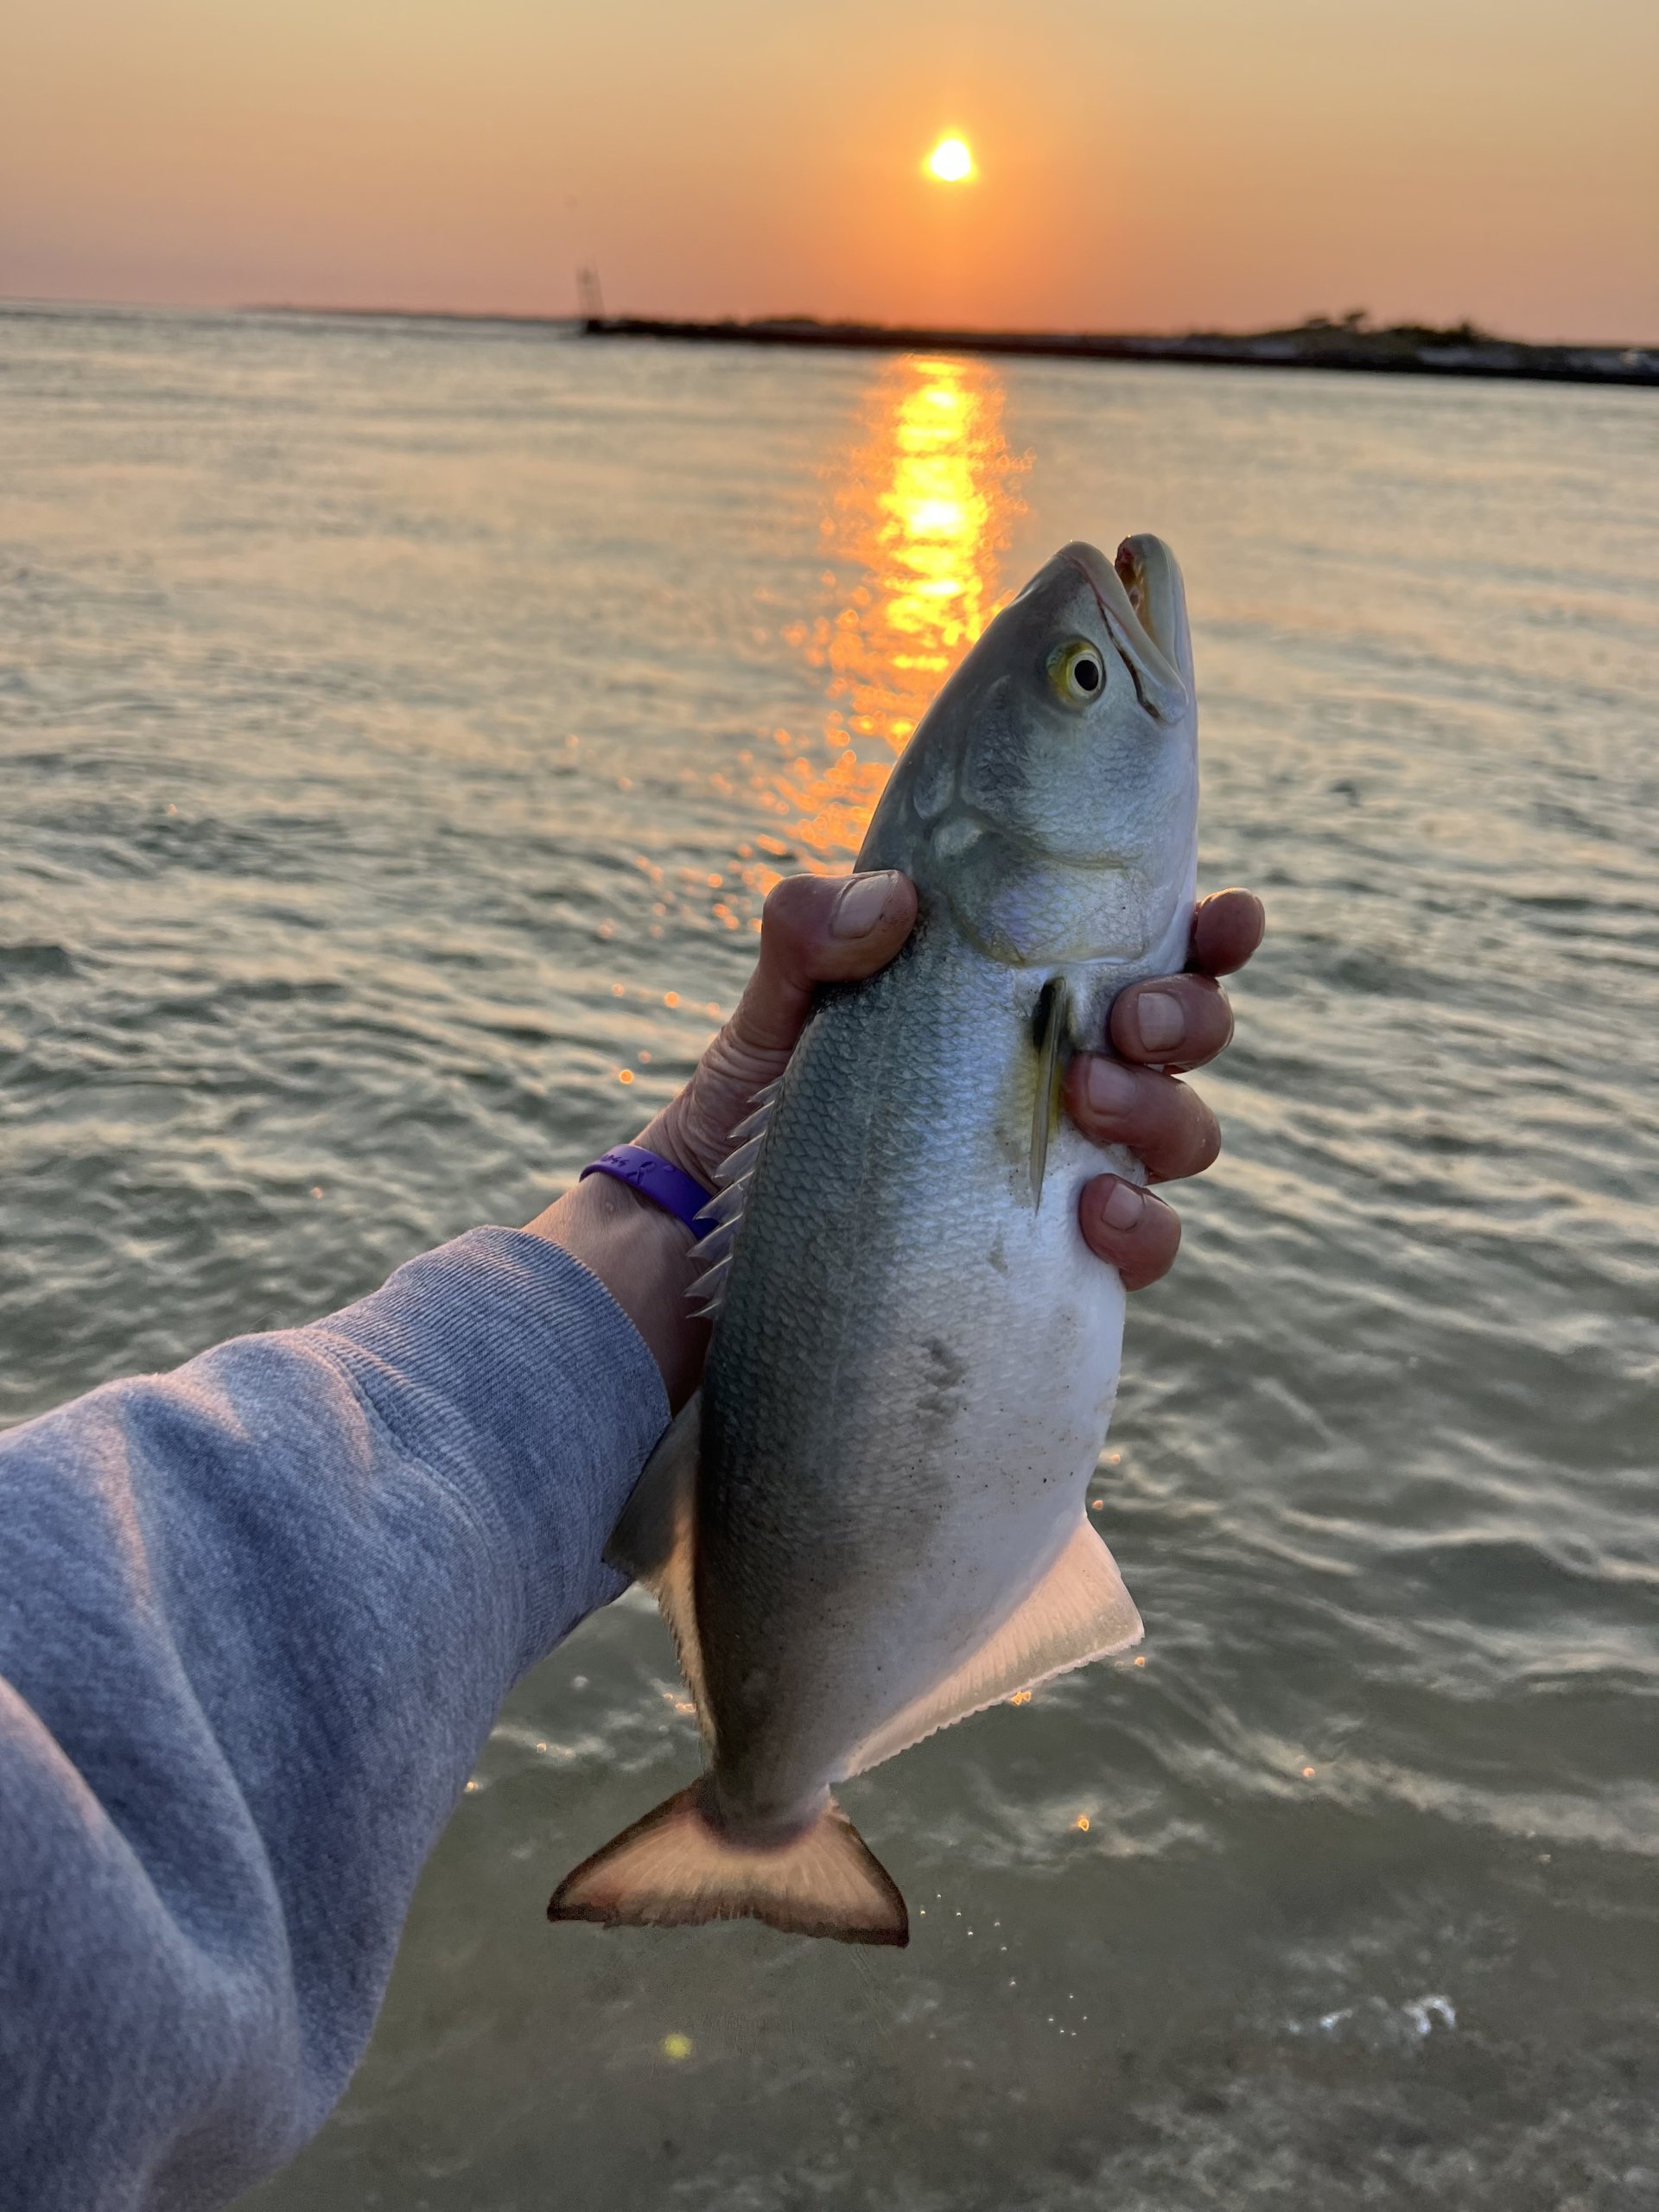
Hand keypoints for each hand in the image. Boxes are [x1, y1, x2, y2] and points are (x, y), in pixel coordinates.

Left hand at [529, 873, 1263, 1406]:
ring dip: (1165, 1111)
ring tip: (1089, 1099)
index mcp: (1015, 1002)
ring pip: (1182, 1135)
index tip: (1225, 918)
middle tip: (1121, 1020)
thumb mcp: (772, 1017)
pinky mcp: (1045, 1269)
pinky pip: (1141, 1249)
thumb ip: (808, 937)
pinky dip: (1142, 1228)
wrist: (692, 1261)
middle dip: (1188, 1019)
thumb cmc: (742, 1119)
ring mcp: (1059, 1177)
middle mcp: (1054, 1083)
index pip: (1142, 950)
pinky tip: (1093, 1216)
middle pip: (1185, 1039)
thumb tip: (892, 900)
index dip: (1211, 933)